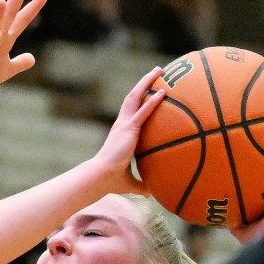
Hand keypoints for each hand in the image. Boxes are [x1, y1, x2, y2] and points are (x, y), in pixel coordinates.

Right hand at [95, 66, 165, 191]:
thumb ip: (141, 185)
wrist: (101, 177)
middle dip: (144, 82)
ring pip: (135, 97)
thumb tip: (151, 193)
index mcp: (122, 133)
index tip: (151, 91)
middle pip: (133, 97)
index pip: (132, 111)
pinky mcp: (128, 129)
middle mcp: (122, 124)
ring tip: (158, 70)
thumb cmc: (112, 181)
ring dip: (147, 82)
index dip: (141, 99)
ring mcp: (124, 125)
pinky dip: (152, 101)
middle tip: (156, 72)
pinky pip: (142, 112)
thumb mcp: (130, 182)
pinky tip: (162, 92)